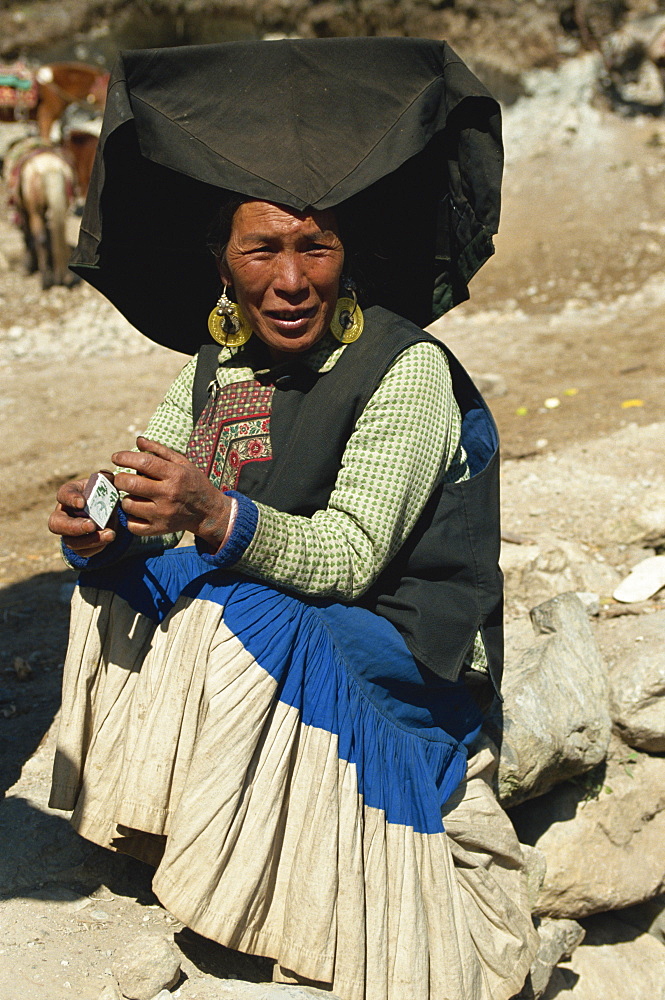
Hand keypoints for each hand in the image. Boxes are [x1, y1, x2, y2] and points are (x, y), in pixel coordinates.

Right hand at [48, 478, 116, 557]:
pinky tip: (108, 540)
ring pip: (71, 542)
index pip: (63, 495)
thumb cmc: (102, 494)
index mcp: (69, 494)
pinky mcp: (78, 546)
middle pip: (56, 524)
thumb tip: (106, 475)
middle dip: (74, 526)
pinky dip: (96, 548)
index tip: (82, 503)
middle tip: (92, 525)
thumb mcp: (105, 485)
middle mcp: (63, 514)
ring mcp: (68, 532)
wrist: (107, 512)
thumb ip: (107, 479)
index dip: (70, 499)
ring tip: (110, 534)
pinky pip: (83, 552)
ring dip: (90, 540)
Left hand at [112, 437, 230, 547]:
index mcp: (175, 475)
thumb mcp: (182, 463)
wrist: (207, 512)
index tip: (116, 458)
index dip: (124, 458)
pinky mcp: (159, 529)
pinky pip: (132, 525)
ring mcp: (163, 514)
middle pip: (130, 484)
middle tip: (121, 478)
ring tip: (132, 495)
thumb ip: (159, 450)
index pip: (143, 462)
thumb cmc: (193, 482)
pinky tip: (137, 510)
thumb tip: (138, 440)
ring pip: (128, 505)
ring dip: (125, 498)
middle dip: (120, 478)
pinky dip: (130, 517)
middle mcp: (168, 495)